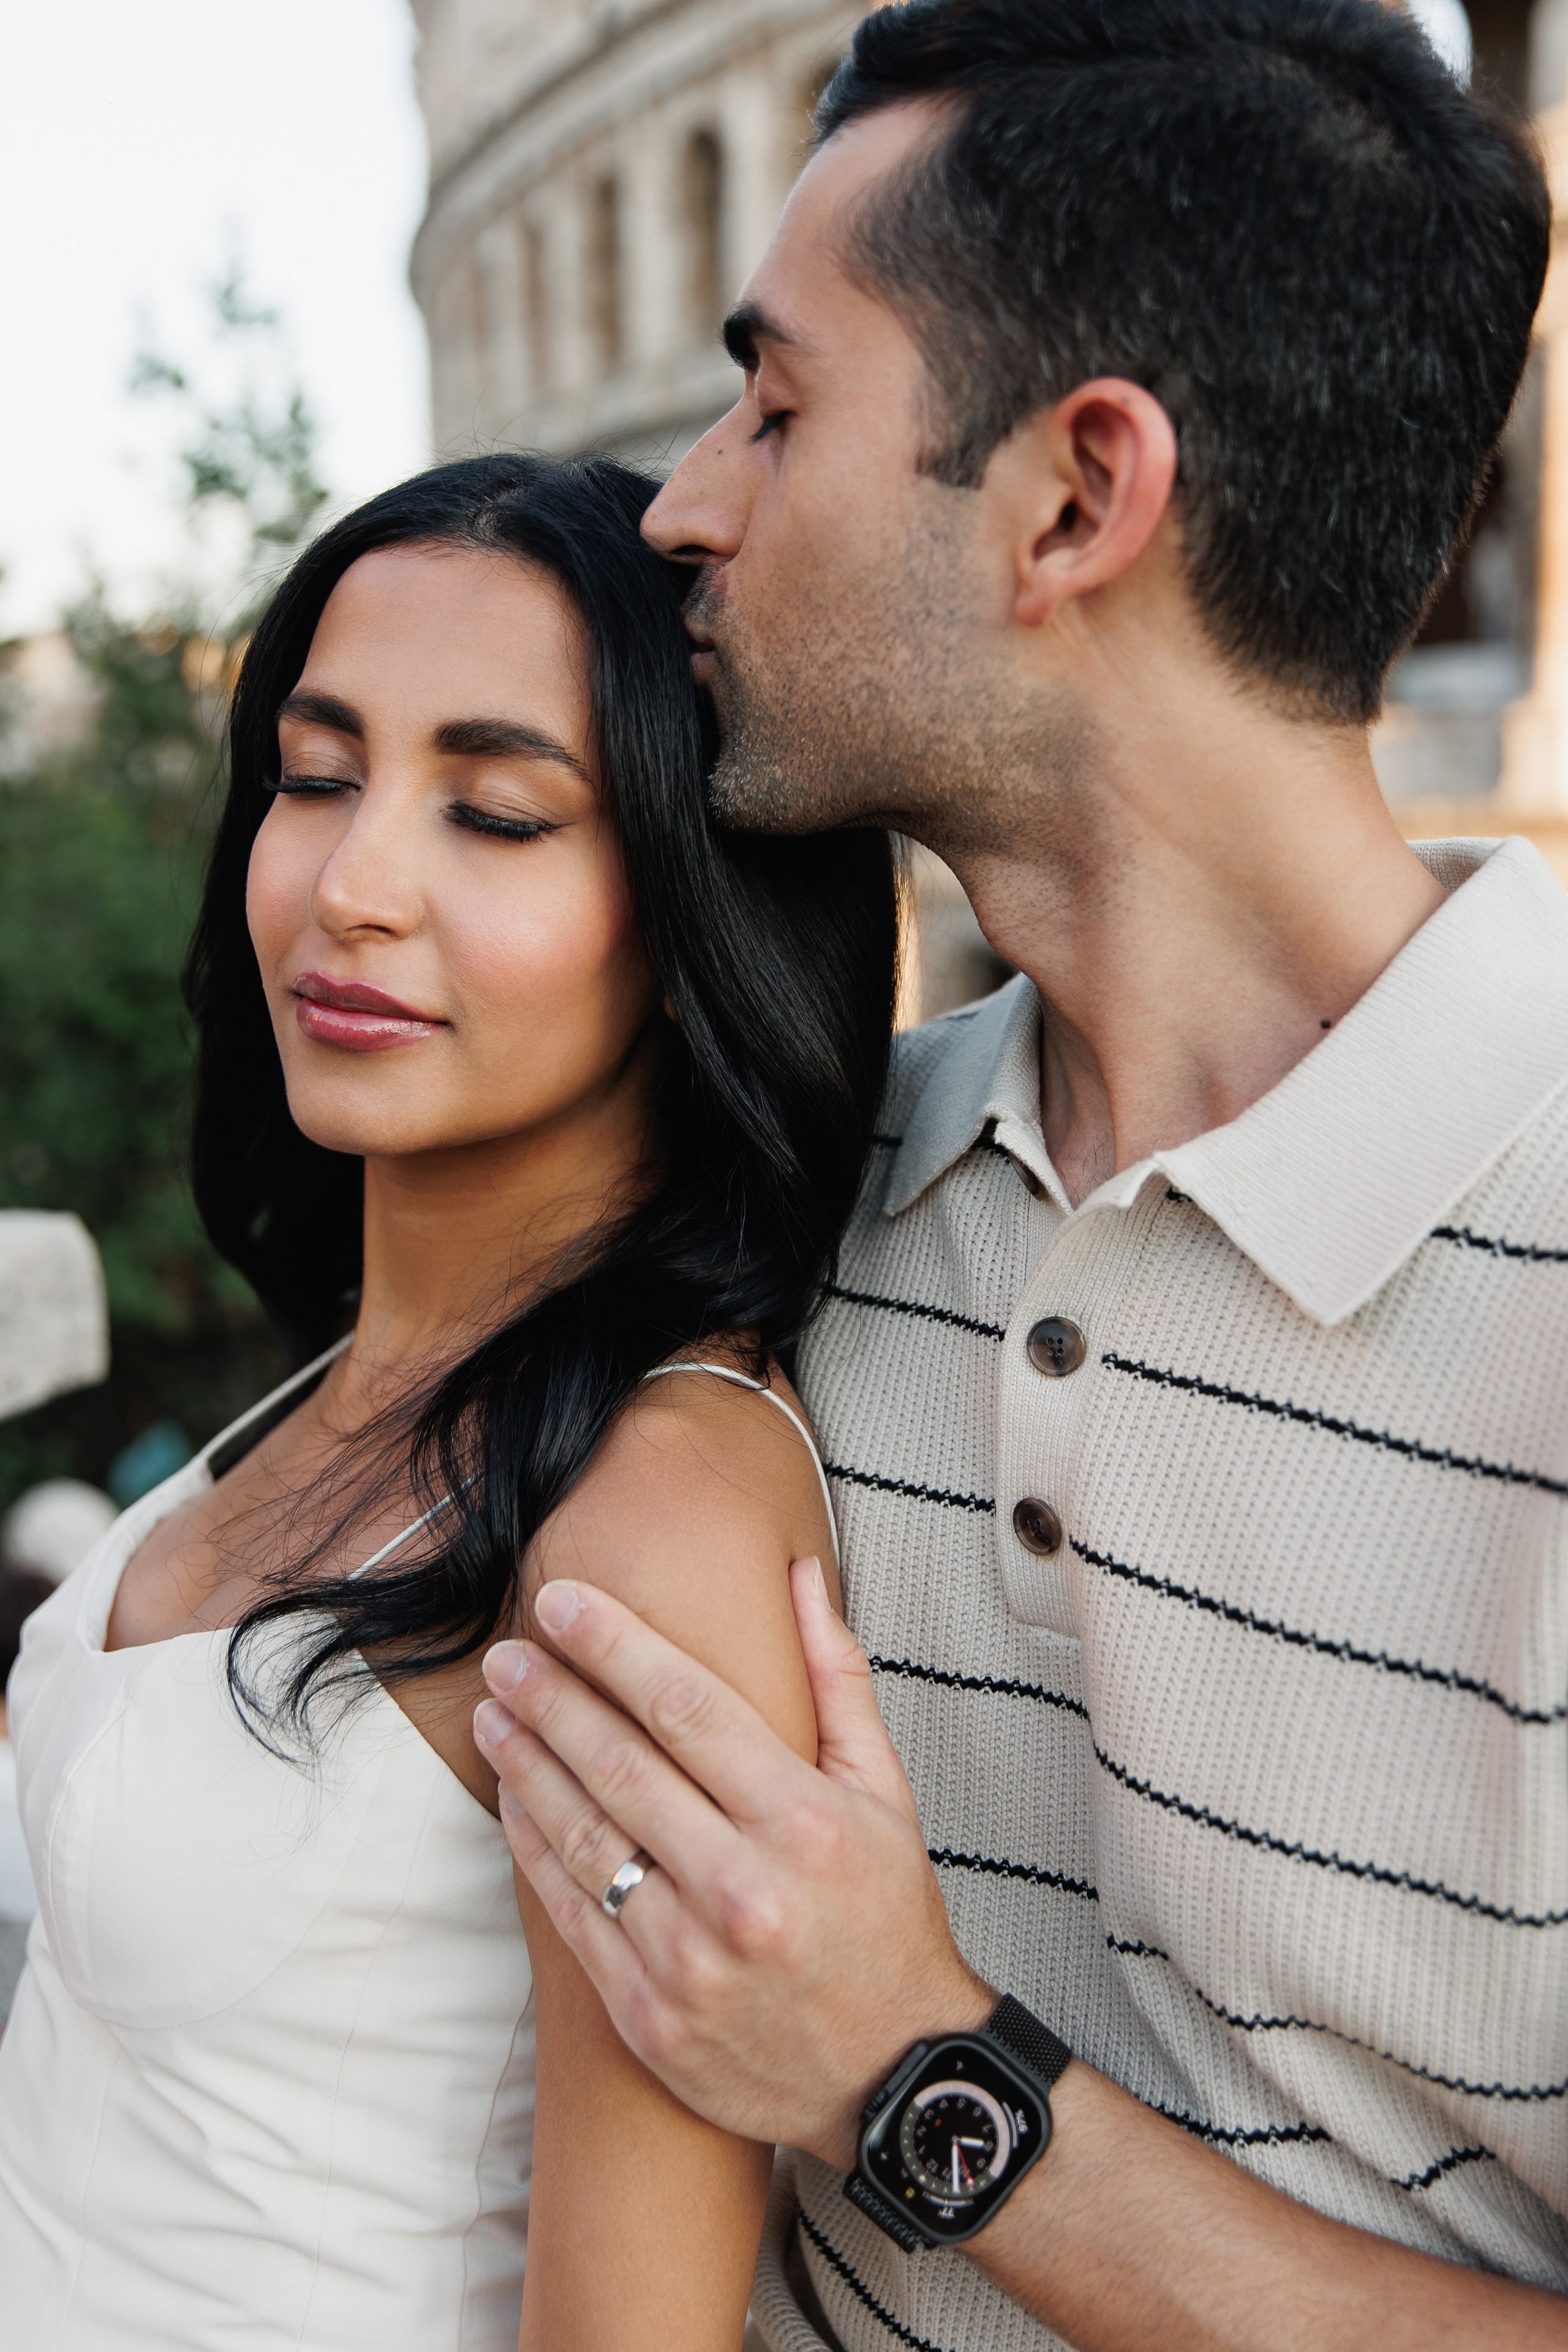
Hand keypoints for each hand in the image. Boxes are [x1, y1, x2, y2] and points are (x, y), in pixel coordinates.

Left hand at [473, 1557, 991, 2166]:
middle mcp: (742, 1889)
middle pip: (619, 1766)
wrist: (897, 2077)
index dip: (614, 1645)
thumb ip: (835, 1677)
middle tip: (505, 1654)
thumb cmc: (888, 1919)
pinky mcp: (651, 2017)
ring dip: (527, 1767)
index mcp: (801, 1821)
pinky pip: (574, 1917)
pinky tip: (516, 1802)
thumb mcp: (885, 1792)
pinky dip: (537, 1852)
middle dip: (550, 1698)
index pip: (686, 1706)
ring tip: (494, 1715)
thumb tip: (799, 1576)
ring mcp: (690, 1960)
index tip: (562, 1602)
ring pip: (585, 1839)